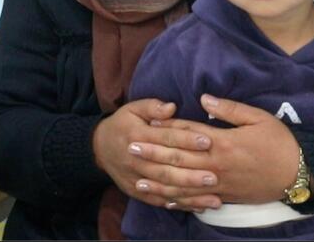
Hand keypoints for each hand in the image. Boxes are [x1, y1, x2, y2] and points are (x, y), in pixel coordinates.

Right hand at [92, 99, 221, 211]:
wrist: (99, 148)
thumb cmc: (123, 124)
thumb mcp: (133, 108)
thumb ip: (152, 106)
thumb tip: (172, 107)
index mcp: (137, 135)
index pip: (165, 138)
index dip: (186, 139)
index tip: (207, 141)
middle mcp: (137, 159)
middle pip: (166, 168)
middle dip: (191, 174)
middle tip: (214, 176)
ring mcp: (136, 178)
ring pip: (165, 188)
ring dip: (190, 195)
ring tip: (213, 198)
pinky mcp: (137, 192)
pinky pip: (160, 200)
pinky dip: (179, 205)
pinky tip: (198, 207)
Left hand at [148, 94, 299, 204]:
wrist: (299, 174)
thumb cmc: (279, 142)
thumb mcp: (258, 117)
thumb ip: (229, 108)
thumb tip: (203, 97)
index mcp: (223, 142)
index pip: (187, 133)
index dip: (165, 127)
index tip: (145, 123)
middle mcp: (216, 165)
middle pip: (179, 159)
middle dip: (153, 154)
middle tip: (130, 149)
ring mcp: (219, 184)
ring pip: (183, 184)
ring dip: (159, 182)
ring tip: (137, 179)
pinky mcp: (225, 197)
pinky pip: (198, 201)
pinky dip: (180, 201)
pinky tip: (164, 200)